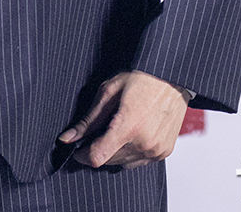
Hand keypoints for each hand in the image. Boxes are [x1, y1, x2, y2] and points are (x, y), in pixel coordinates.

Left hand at [58, 70, 188, 168]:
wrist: (171, 76)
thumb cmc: (142, 78)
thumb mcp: (109, 91)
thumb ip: (89, 119)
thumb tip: (68, 138)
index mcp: (128, 127)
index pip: (97, 157)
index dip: (83, 155)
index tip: (78, 148)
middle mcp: (144, 143)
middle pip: (109, 161)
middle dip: (98, 149)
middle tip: (98, 130)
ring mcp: (156, 150)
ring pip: (124, 163)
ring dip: (114, 152)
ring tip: (116, 128)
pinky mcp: (164, 152)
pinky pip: (140, 161)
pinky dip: (130, 152)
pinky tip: (131, 133)